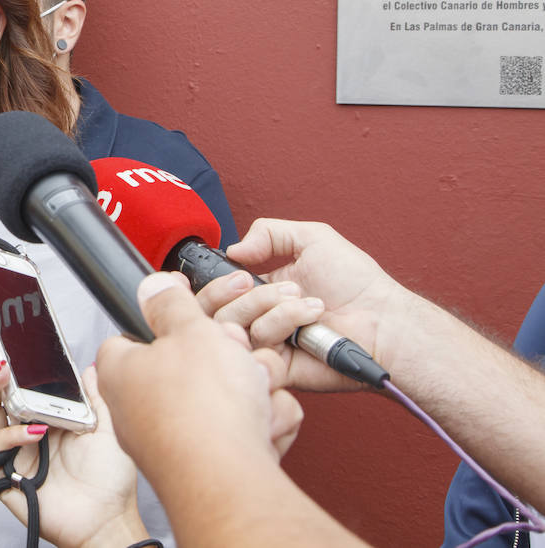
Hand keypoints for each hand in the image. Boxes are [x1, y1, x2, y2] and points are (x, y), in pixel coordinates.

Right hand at [0, 361, 146, 547]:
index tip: (10, 347)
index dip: (13, 369)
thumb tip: (89, 369)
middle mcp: (27, 434)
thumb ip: (96, 396)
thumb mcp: (108, 428)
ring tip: (4, 379)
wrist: (108, 519)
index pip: (21, 388)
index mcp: (48, 420)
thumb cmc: (111, 482)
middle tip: (1, 361)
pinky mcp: (5, 475)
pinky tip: (34, 433)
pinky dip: (11, 435)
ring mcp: (15, 454)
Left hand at [97, 273, 303, 479]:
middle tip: (234, 356)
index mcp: (121, 371)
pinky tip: (260, 427)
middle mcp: (140, 409)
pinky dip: (260, 425)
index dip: (171, 322)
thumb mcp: (190, 330)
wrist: (231, 480)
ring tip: (253, 393)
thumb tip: (154, 286)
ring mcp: (174, 440)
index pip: (135, 335)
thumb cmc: (202, 409)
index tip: (195, 318)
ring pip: (225, 397)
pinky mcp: (209, 464)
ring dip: (252, 390)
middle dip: (227, 359)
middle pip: (192, 366)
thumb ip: (172, 303)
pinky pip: (243, 431)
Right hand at [194, 219, 408, 391]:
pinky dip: (280, 329)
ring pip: (235, 325)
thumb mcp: (313, 239)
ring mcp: (266, 343)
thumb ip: (269, 232)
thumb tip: (233, 249)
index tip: (241, 272)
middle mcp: (259, 317)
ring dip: (275, 309)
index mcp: (261, 290)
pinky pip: (256, 347)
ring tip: (311, 307)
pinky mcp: (276, 366)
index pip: (217, 290)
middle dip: (248, 293)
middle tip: (283, 288)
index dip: (220, 281)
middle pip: (215, 308)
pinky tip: (306, 328)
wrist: (383, 321)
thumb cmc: (358, 284)